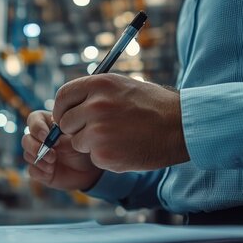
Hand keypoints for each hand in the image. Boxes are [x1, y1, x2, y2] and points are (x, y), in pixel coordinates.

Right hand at [21, 111, 102, 190]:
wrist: (89, 171)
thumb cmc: (84, 149)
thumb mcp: (78, 140)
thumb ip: (65, 138)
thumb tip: (53, 140)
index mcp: (48, 125)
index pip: (34, 120)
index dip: (36, 127)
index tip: (45, 136)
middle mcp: (40, 139)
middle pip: (26, 139)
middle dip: (35, 147)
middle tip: (52, 155)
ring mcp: (38, 155)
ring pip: (27, 155)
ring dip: (39, 160)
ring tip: (53, 163)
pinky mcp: (39, 170)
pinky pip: (32, 170)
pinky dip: (40, 172)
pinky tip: (51, 172)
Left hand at [53, 73, 188, 171]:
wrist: (180, 127)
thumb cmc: (154, 106)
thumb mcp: (123, 86)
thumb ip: (95, 94)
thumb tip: (71, 105)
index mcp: (99, 84)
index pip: (62, 97)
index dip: (62, 109)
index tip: (66, 117)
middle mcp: (95, 105)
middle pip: (65, 122)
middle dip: (76, 129)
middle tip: (97, 131)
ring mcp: (98, 131)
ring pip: (77, 142)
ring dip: (91, 144)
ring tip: (118, 137)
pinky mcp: (103, 154)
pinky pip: (93, 157)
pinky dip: (105, 157)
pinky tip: (125, 148)